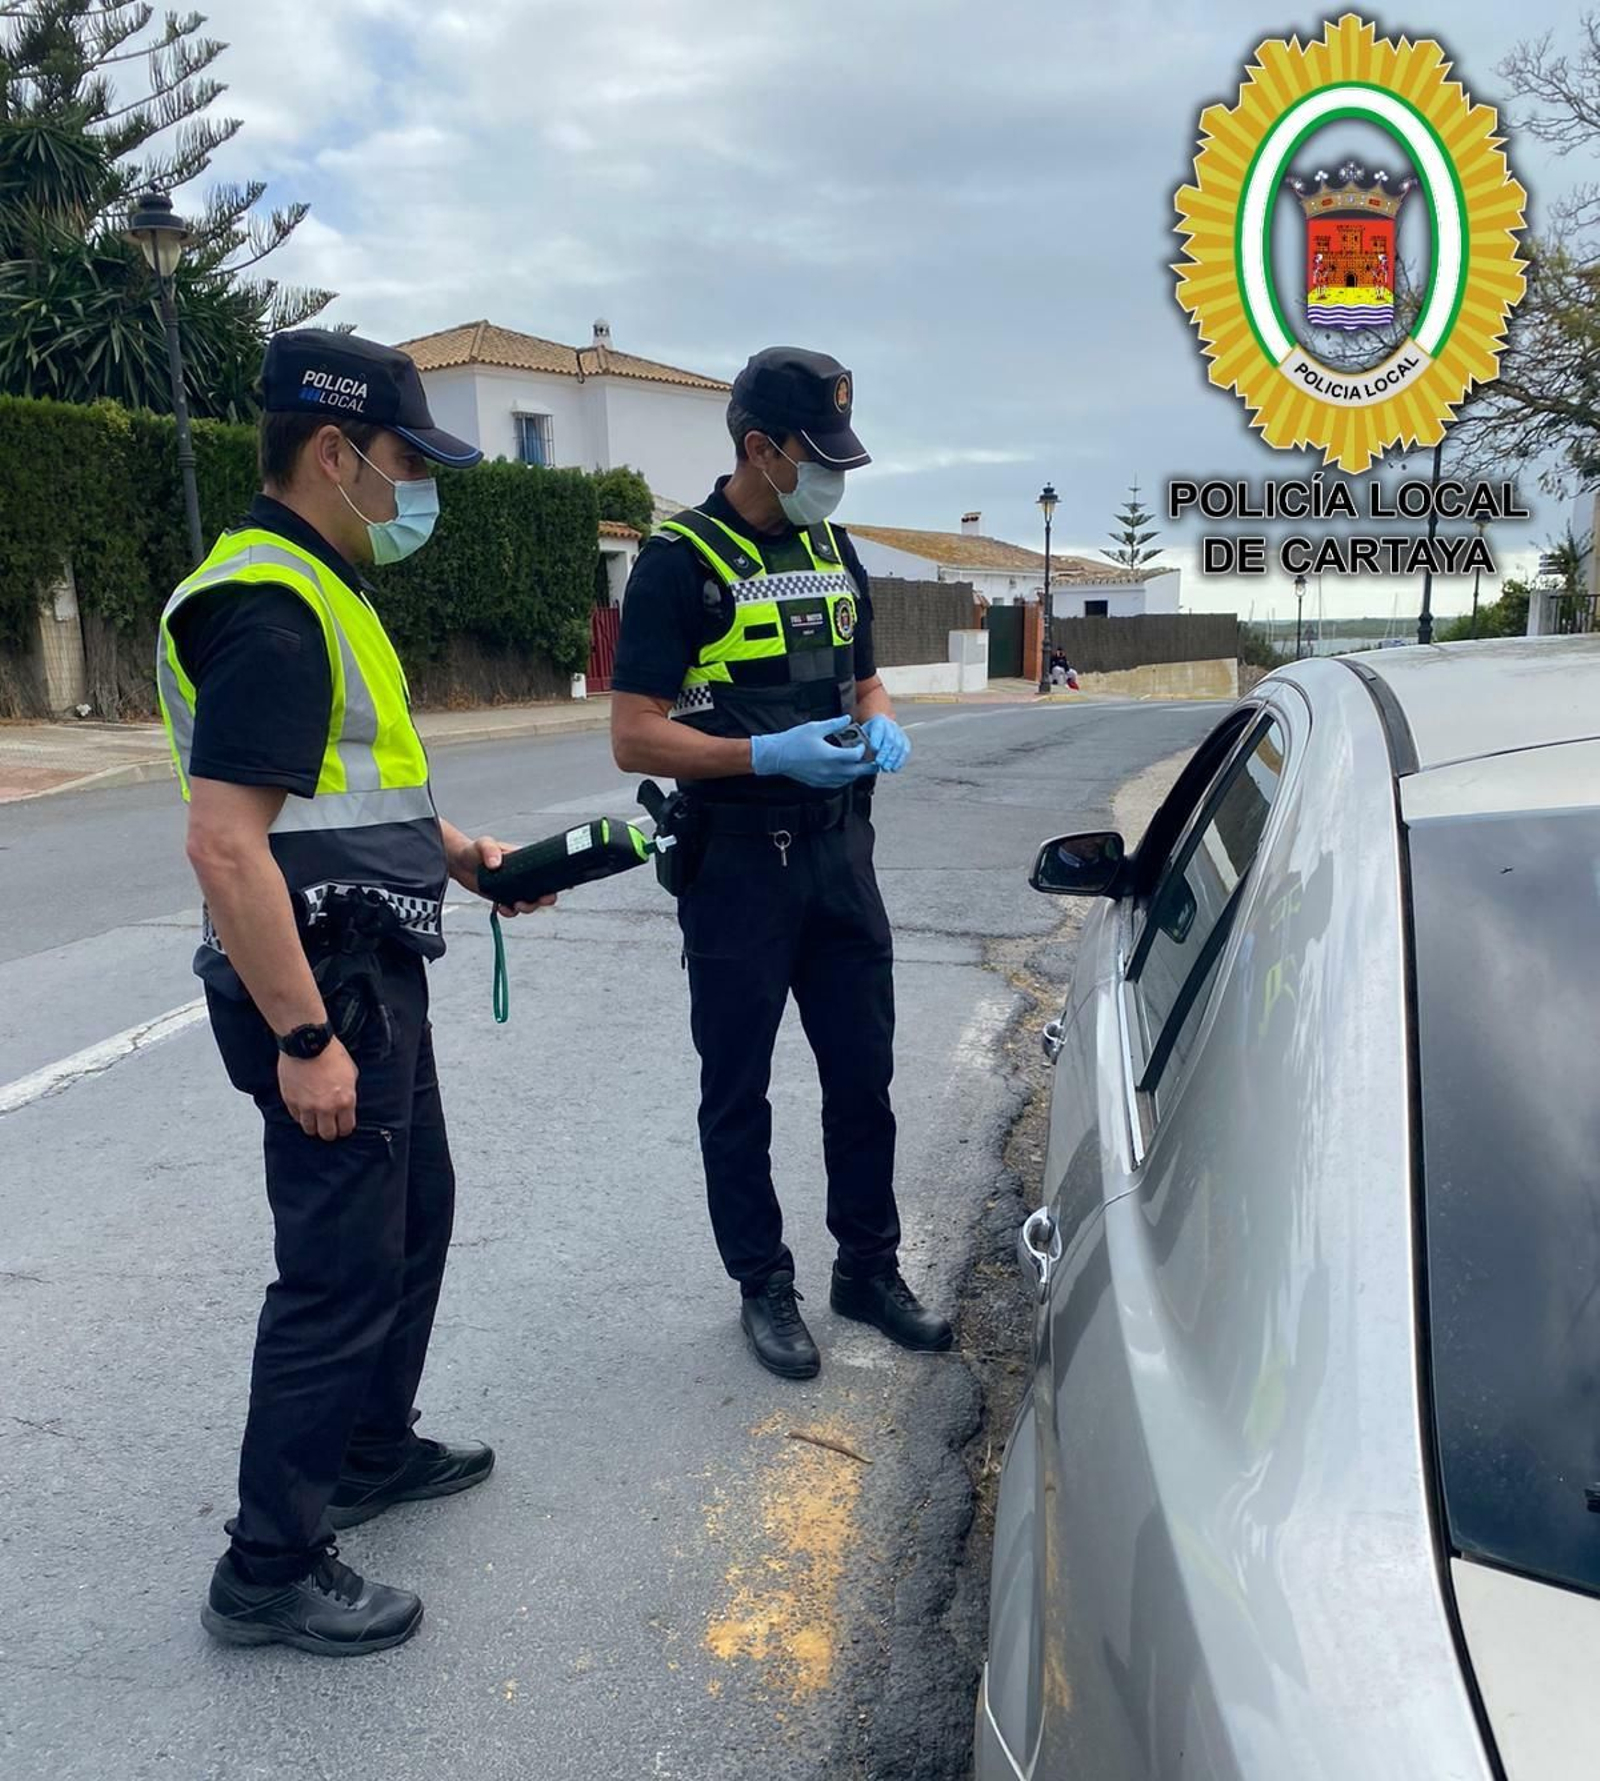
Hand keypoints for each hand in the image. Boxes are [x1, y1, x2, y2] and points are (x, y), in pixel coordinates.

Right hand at [279, 1039, 357, 1141]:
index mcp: (345, 1101)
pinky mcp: (291, 1101)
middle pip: (327, 1134)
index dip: (344, 1129)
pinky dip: (300, 1115)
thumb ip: (348, 1093)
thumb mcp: (351, 1073)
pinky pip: (296, 1117)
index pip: (345, 1129)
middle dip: (329, 1131)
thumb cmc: (331, 1054)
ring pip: (310, 1129)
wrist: (308, 1043)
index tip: (342, 1126)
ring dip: (313, 1125)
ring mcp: (306, 1106)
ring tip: (315, 1118)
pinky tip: (304, 1107)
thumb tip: (346, 1104)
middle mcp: (326, 1108)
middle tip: (328, 1125)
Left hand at [454, 834, 557, 917]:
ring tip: (516, 905)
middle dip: (544, 899)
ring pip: (530, 903)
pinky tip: (502, 908)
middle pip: (542, 891)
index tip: (560, 887)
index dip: (556, 880)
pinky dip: (510, 912)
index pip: (545, 870)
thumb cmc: (474, 850)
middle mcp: (522, 875)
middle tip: (538, 900)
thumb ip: (490, 850)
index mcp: (524, 860)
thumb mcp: (483, 844)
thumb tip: (496, 863)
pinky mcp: (503, 897)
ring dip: (527, 908)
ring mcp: (513, 888)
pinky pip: (512, 909)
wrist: (459, 863)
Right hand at [749, 716, 878, 789]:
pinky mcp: (818, 784)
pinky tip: (846, 773)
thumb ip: (834, 724)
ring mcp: (824, 779)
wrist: (776, 757)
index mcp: (830, 756)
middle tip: (875, 762)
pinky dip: (845, 779)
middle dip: (868, 767)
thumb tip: (847, 719)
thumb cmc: (793, 741)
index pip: (855, 756)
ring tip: (862, 766)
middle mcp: (829, 770)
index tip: (863, 744)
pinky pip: (837, 784)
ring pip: (848, 780)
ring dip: (856, 773)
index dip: (863, 750)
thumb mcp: (815, 727)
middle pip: (856, 772)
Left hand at [861, 715, 910, 773]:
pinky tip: (894, 769)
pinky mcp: (905, 742)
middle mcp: (890, 725)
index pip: (878, 729)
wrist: (876, 733)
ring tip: (886, 768)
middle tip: (879, 763)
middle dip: (885, 752)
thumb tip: (860, 753)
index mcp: (878, 721)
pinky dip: (900, 761)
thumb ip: (860, 744)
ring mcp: (899, 733)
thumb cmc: (864, 738)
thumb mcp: (860, 738)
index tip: (874, 749)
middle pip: (890, 738)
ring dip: (893, 759)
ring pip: (899, 745)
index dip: (877, 739)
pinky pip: (905, 751)